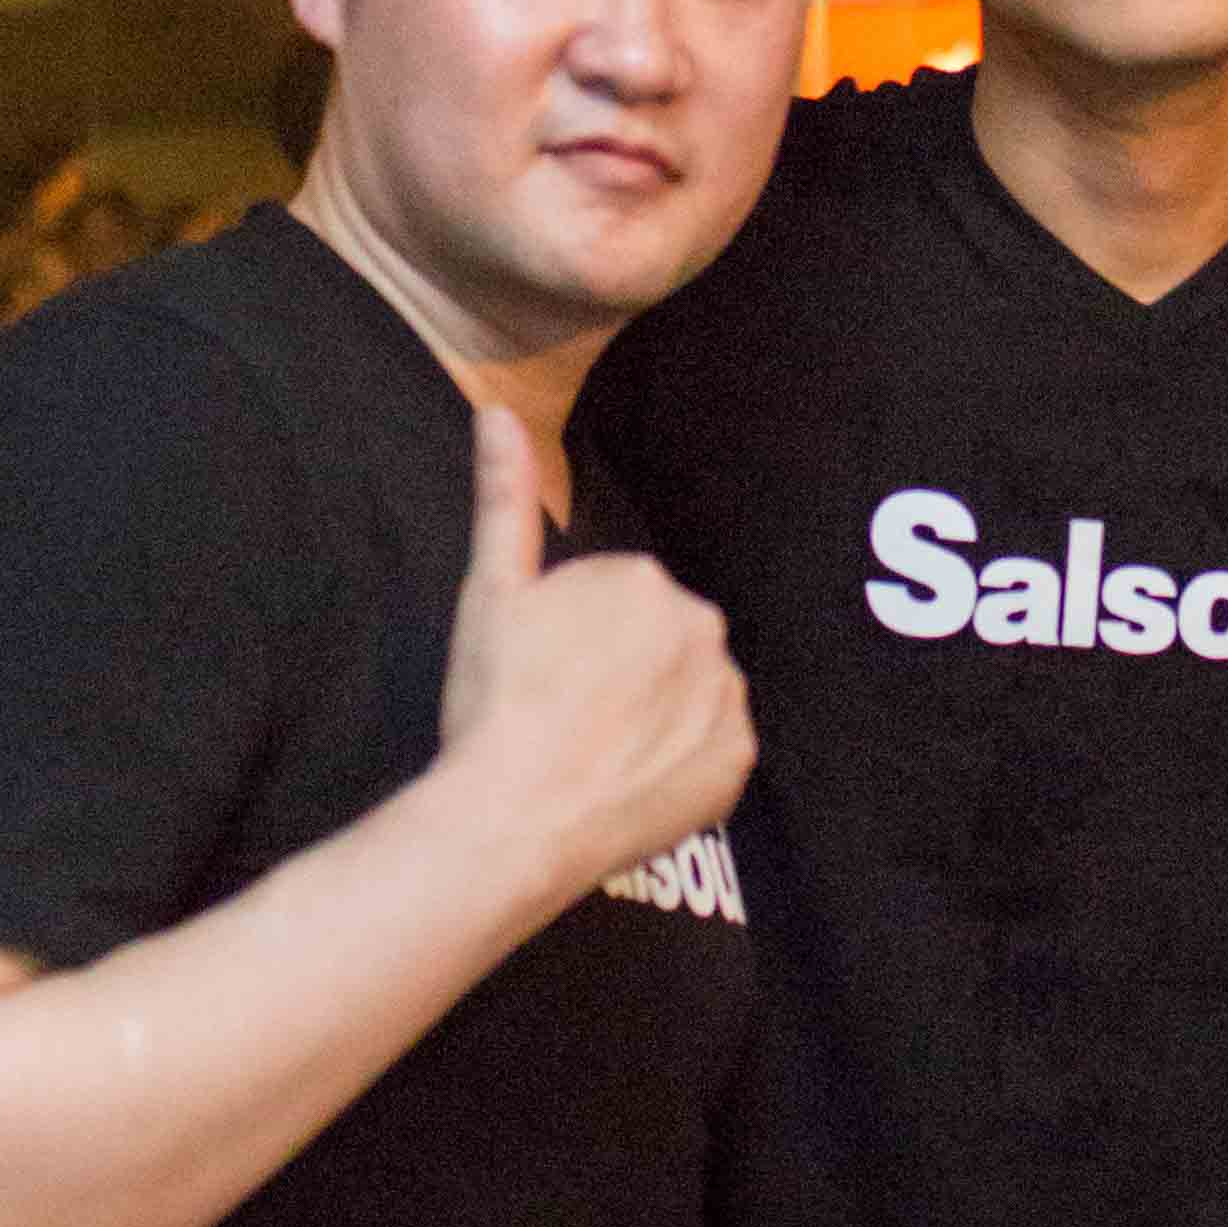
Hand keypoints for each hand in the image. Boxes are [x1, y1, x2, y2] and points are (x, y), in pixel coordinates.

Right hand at [441, 408, 753, 904]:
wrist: (514, 817)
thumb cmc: (495, 702)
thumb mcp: (489, 591)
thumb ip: (504, 496)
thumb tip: (495, 409)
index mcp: (643, 578)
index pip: (616, 604)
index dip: (573, 644)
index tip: (542, 677)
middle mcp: (701, 626)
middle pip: (661, 645)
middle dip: (623, 673)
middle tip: (566, 717)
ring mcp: (726, 697)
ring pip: (692, 695)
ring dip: (657, 717)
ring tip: (595, 755)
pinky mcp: (737, 763)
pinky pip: (714, 752)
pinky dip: (682, 766)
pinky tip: (631, 782)